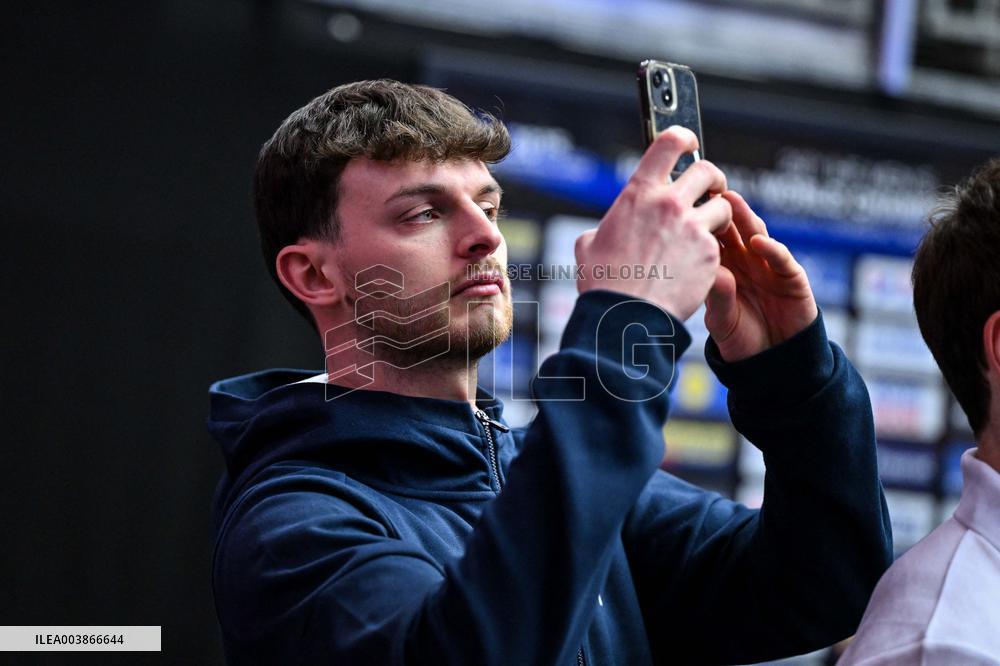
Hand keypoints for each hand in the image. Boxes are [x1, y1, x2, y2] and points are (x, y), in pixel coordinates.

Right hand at [575, 127, 731, 320]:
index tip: (689, 144)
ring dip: (718, 216)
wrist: (625, 315)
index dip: (684, 138)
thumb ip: (606, 227)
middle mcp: (669, 203)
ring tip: (708, 231)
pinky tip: (699, 264)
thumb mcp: (589, 245)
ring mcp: (693, 228)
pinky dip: (713, 251)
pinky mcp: (710, 254)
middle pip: (708, 170)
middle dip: (712, 180)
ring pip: (723, 206)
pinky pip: (720, 242)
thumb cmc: (603, 283)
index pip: (670, 143)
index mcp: (639, 194)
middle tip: (710, 192)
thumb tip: (605, 229)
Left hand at [704, 191, 817, 361]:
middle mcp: (747, 261)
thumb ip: (713, 294)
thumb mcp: (718, 317)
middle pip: (733, 229)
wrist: (770, 363)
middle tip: (705, 189)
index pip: (711, 236)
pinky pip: (782, 260)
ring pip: (757, 235)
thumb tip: (702, 269)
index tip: (682, 203)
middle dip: (720, 209)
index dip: (700, 220)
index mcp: (725, 266)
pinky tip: (758, 240)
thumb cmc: (739, 337)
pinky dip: (772, 249)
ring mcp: (770, 267)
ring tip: (729, 200)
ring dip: (745, 218)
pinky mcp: (792, 279)